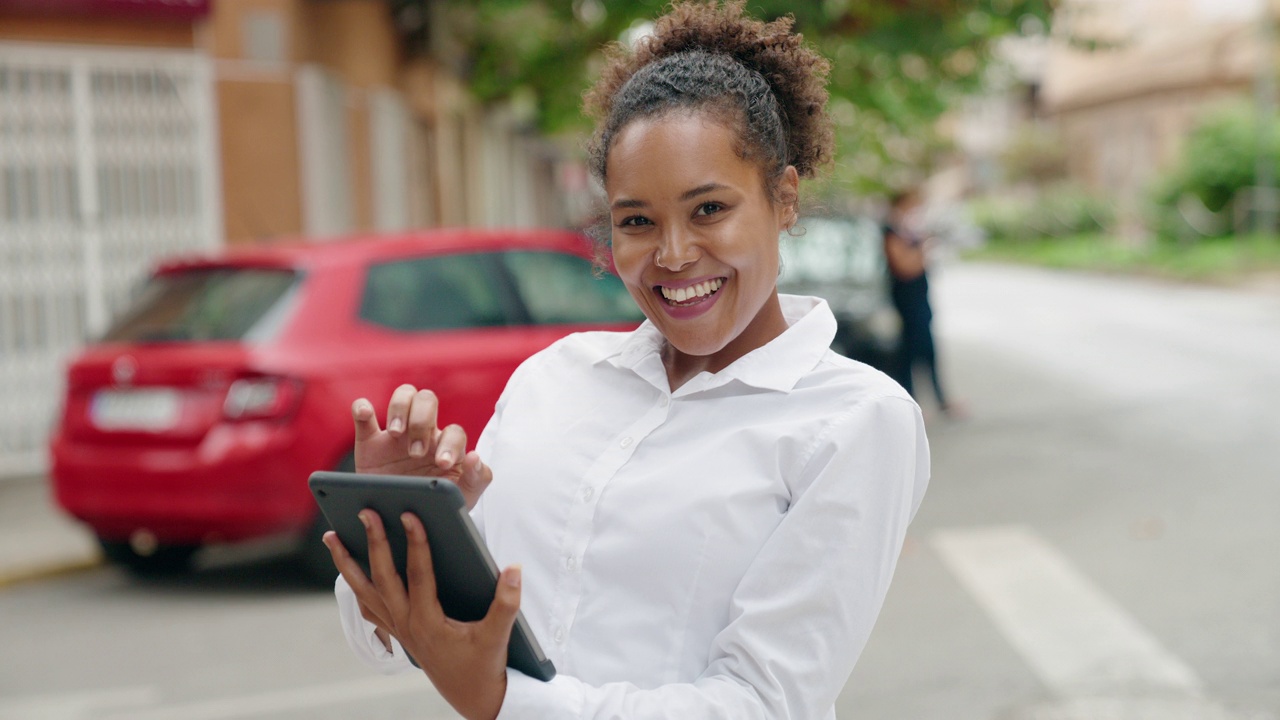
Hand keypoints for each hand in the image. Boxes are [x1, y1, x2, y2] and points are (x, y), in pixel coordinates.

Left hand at [324, 511, 518, 719]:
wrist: (473, 698)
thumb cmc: (485, 666)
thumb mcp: (499, 636)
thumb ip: (507, 602)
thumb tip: (514, 568)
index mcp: (429, 622)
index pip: (419, 574)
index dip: (416, 542)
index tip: (409, 514)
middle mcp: (407, 624)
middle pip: (382, 577)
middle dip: (372, 542)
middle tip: (365, 511)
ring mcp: (398, 629)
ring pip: (363, 592)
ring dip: (346, 564)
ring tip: (331, 537)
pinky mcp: (398, 633)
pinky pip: (368, 606)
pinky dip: (356, 586)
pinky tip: (351, 570)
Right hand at [351, 385, 491, 508]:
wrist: (401, 521)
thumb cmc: (436, 505)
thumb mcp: (461, 498)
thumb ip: (477, 479)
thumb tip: (474, 456)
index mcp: (447, 446)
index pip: (454, 431)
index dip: (450, 444)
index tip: (441, 465)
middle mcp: (424, 433)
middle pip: (428, 401)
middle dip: (422, 422)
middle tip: (415, 453)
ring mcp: (397, 434)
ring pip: (404, 396)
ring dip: (400, 408)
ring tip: (396, 434)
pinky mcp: (370, 441)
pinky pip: (364, 415)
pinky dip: (362, 408)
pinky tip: (364, 413)